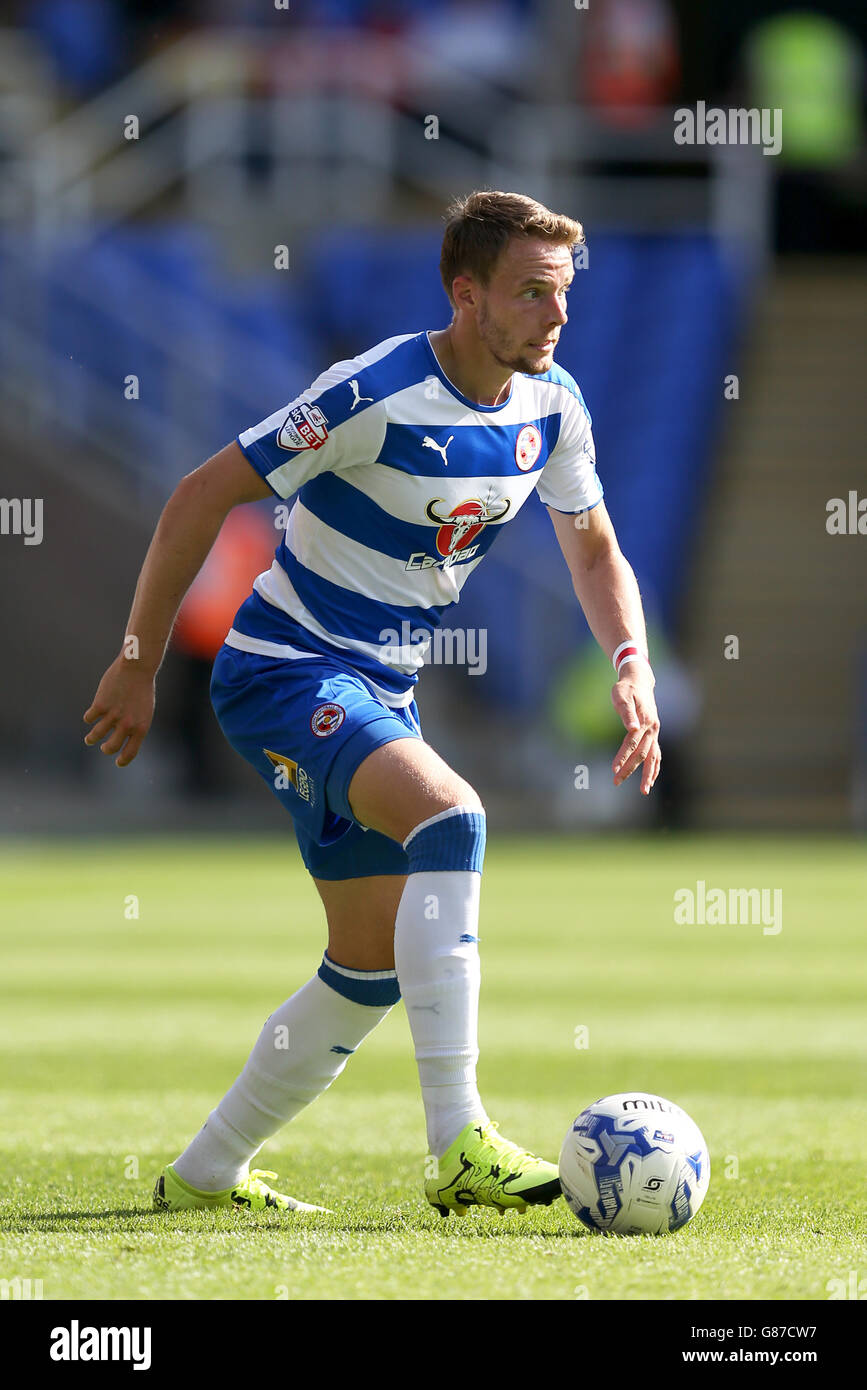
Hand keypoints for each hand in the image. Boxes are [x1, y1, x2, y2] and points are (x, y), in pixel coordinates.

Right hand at [83, 653, 155, 766]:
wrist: (137, 668)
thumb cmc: (142, 689)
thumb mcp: (144, 710)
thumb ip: (135, 726)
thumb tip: (122, 739)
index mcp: (140, 728)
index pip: (130, 753)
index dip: (122, 760)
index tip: (117, 762)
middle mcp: (126, 725)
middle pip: (110, 747)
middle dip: (105, 749)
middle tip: (103, 747)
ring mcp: (112, 715)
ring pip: (95, 735)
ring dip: (91, 738)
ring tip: (90, 739)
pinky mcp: (100, 705)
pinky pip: (89, 718)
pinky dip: (89, 717)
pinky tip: (91, 715)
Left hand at [611, 662, 660, 795]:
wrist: (639, 682)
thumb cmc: (626, 688)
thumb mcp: (621, 695)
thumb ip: (626, 712)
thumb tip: (632, 728)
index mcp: (645, 721)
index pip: (632, 742)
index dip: (623, 756)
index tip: (613, 769)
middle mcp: (653, 729)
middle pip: (642, 753)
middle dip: (629, 769)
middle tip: (616, 781)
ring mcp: (655, 733)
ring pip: (653, 757)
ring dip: (649, 774)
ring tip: (644, 791)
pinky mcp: (653, 735)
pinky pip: (656, 754)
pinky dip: (654, 768)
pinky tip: (650, 780)